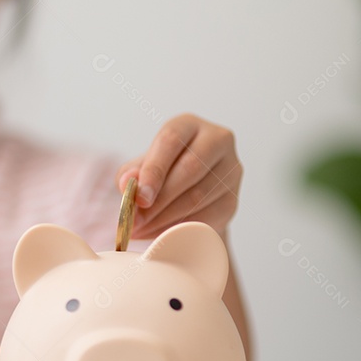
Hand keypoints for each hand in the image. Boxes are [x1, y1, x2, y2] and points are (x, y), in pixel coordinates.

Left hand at [116, 113, 241, 238]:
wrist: (188, 189)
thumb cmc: (161, 172)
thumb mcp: (141, 165)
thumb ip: (131, 172)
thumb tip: (127, 183)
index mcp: (189, 125)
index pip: (171, 140)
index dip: (154, 170)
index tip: (139, 197)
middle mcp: (216, 140)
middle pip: (190, 169)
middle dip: (158, 199)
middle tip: (135, 221)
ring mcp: (230, 169)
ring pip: (199, 196)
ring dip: (165, 218)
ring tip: (142, 230)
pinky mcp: (233, 199)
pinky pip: (208, 217)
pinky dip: (181, 229)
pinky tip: (161, 236)